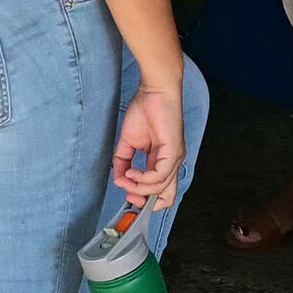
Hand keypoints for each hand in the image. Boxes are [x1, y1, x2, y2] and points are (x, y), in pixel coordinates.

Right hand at [108, 64, 188, 213]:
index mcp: (162, 162)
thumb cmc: (145, 110)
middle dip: (143, 200)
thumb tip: (117, 178)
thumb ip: (122, 161)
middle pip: (166, 197)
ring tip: (125, 176)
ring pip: (160, 188)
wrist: (155, 91)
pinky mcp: (174, 152)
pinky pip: (160, 175)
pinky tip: (131, 170)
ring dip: (138, 186)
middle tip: (127, 193)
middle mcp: (171, 163)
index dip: (144, 199)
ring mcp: (175, 158)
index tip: (127, 194)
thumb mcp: (129, 142)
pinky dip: (143, 178)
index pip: (161, 192)